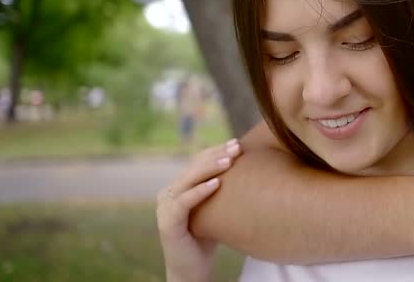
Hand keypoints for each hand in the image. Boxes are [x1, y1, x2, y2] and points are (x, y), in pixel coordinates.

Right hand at [157, 138, 242, 281]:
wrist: (192, 269)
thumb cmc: (207, 236)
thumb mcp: (215, 208)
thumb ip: (221, 189)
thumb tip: (248, 168)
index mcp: (178, 187)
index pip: (197, 162)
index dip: (216, 151)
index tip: (237, 143)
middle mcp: (168, 194)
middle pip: (193, 167)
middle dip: (216, 155)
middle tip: (236, 147)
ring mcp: (164, 208)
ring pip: (188, 180)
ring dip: (209, 168)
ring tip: (229, 161)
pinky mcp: (167, 223)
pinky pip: (184, 203)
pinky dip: (200, 191)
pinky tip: (217, 183)